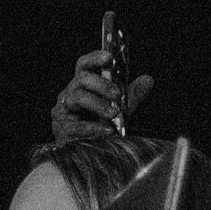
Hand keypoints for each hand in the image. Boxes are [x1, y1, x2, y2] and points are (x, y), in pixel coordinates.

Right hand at [49, 12, 154, 141]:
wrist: (83, 151)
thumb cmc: (98, 124)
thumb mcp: (118, 108)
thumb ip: (131, 94)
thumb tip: (148, 79)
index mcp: (82, 85)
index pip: (84, 65)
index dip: (95, 58)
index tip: (109, 58)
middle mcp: (69, 93)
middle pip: (82, 79)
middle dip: (102, 84)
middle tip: (118, 94)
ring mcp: (63, 111)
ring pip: (78, 98)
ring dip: (99, 105)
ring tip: (115, 114)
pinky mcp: (62, 130)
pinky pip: (76, 125)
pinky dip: (93, 128)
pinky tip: (108, 131)